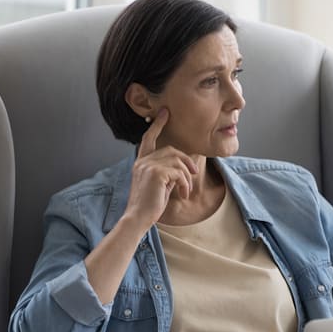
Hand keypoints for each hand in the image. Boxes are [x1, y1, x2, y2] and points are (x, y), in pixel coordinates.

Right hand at [123, 108, 198, 228]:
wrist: (138, 218)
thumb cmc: (149, 205)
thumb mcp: (159, 185)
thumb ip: (167, 173)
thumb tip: (183, 169)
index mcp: (141, 162)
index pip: (148, 138)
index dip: (158, 125)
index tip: (165, 112)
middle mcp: (143, 161)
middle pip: (171, 150)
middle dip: (186, 161)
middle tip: (194, 174)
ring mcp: (149, 166)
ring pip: (178, 161)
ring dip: (187, 177)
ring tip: (185, 190)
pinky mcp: (156, 174)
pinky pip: (180, 173)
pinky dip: (185, 184)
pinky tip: (182, 194)